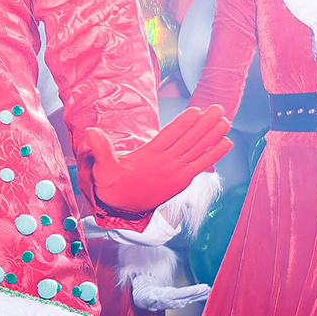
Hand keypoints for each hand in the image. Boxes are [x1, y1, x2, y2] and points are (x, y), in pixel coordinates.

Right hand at [80, 106, 231, 215]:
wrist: (121, 207)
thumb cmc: (112, 182)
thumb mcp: (103, 167)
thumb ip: (101, 149)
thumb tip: (90, 131)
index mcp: (148, 158)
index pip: (169, 137)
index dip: (184, 124)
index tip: (197, 111)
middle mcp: (165, 164)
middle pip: (188, 141)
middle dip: (205, 124)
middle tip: (219, 109)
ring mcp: (175, 173)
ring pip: (197, 150)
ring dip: (213, 135)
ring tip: (226, 121)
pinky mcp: (182, 180)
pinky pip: (201, 165)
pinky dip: (214, 154)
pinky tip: (226, 142)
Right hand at [130, 280, 211, 313]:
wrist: (142, 299)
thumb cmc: (140, 287)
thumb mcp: (135, 280)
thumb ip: (133, 274)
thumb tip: (129, 267)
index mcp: (156, 297)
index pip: (174, 295)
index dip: (187, 292)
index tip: (198, 289)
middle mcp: (166, 302)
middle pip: (183, 298)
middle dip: (195, 293)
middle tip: (207, 288)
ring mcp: (173, 303)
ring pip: (188, 299)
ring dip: (200, 295)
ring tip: (210, 288)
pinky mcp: (178, 302)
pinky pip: (190, 299)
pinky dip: (199, 296)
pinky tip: (207, 291)